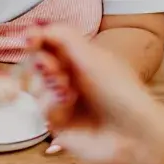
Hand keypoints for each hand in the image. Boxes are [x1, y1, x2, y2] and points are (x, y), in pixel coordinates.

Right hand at [30, 26, 163, 163]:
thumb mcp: (92, 55)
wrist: (134, 135)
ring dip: (47, 84)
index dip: (37, 39)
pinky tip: (68, 105)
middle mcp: (71, 78)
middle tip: (49, 66)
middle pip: (37, 64)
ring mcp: (64, 102)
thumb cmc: (122, 92)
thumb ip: (61, 36)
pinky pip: (42, 109)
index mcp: (82, 59)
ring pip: (36, 86)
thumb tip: (32, 28)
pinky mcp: (59, 125)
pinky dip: (53, 104)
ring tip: (65, 88)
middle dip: (41, 63)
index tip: (28, 39)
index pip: (50, 43)